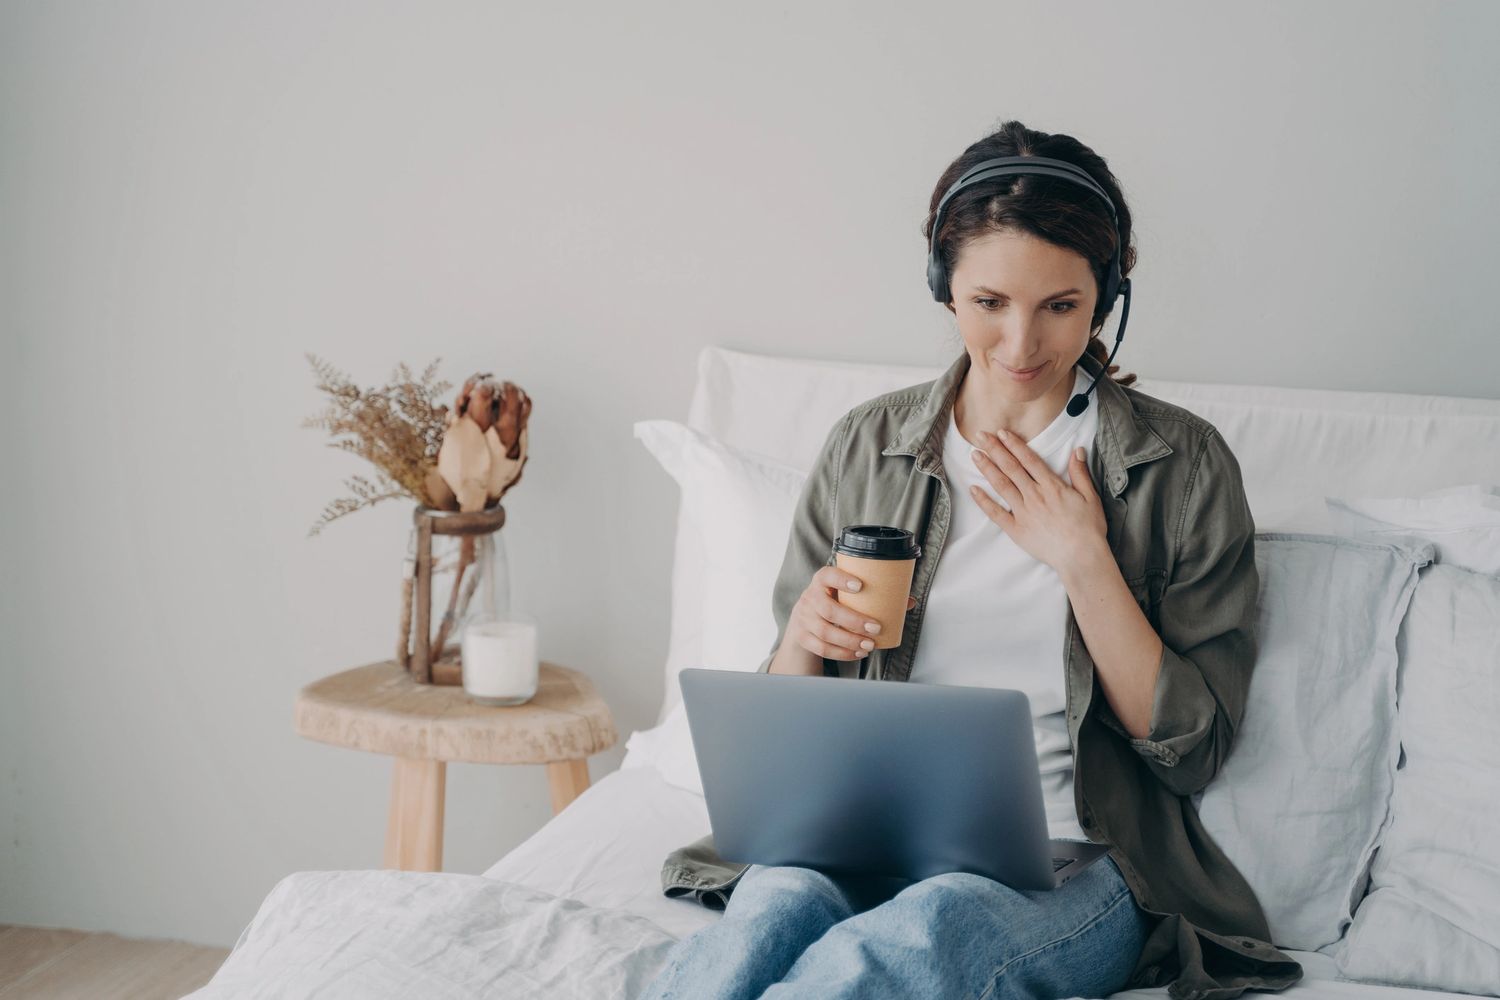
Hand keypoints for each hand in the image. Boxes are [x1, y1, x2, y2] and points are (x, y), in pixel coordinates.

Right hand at [790, 566, 917, 660]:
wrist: (803, 618)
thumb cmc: (833, 601)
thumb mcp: (845, 594)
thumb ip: (873, 595)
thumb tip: (908, 601)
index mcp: (821, 581)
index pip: (827, 575)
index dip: (842, 580)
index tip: (860, 585)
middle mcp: (809, 598)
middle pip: (828, 609)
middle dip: (854, 621)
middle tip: (876, 628)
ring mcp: (804, 619)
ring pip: (825, 632)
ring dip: (850, 641)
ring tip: (869, 645)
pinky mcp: (803, 637)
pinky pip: (822, 648)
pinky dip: (842, 653)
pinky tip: (857, 653)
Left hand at [968, 429, 1107, 573]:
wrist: (1081, 556)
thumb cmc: (1088, 528)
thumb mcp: (1090, 496)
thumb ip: (1080, 472)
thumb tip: (1077, 450)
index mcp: (1051, 486)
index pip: (1029, 460)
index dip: (1014, 444)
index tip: (1001, 432)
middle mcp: (1034, 496)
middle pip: (1011, 467)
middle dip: (994, 449)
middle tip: (980, 435)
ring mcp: (1023, 512)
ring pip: (1001, 485)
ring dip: (987, 468)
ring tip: (974, 454)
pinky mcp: (1016, 530)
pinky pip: (996, 513)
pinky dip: (983, 501)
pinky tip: (973, 489)